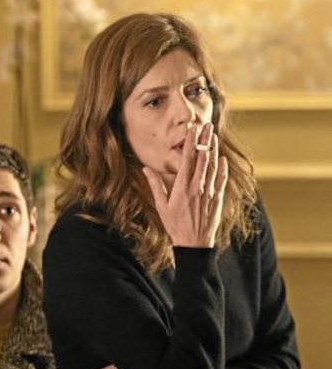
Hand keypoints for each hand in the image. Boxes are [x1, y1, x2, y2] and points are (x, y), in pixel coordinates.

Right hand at [143, 123, 228, 247]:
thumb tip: (146, 168)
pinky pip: (221, 179)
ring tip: (213, 135)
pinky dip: (222, 167)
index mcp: (182, 188)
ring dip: (213, 149)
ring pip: (213, 166)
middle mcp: (197, 188)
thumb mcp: (161, 206)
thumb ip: (155, 185)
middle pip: (202, 158)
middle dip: (204, 140)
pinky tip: (222, 158)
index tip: (192, 128)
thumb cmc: (175, 225)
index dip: (190, 142)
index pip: (187, 159)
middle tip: (206, 125)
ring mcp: (209, 193)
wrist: (194, 244)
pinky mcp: (218, 199)